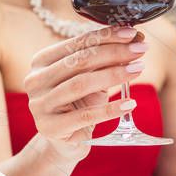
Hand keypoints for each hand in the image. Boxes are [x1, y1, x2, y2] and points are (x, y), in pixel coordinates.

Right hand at [23, 27, 145, 161]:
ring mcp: (40, 105)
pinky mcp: (51, 128)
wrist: (65, 142)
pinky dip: (110, 109)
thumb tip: (136, 39)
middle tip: (140, 50)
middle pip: (79, 61)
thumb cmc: (79, 104)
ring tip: (138, 69)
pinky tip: (130, 103)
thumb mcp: (90, 78)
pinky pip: (86, 116)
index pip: (77, 43)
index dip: (106, 36)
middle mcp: (35, 80)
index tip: (132, 33)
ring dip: (113, 74)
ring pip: (81, 84)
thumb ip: (105, 59)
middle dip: (114, 52)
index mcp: (41, 62)